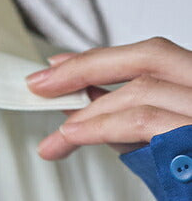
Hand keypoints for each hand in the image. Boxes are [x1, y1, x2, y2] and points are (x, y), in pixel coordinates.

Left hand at [24, 37, 191, 159]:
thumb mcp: (161, 145)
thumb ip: (127, 121)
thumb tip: (78, 106)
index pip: (153, 56)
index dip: (101, 57)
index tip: (57, 66)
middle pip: (148, 57)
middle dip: (86, 67)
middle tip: (39, 86)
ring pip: (143, 89)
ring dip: (89, 109)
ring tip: (57, 132)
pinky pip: (144, 120)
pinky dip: (102, 126)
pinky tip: (73, 136)